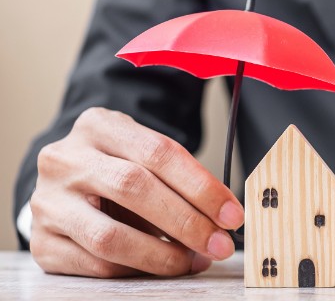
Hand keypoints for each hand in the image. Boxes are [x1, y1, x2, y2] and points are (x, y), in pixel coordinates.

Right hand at [30, 107, 243, 276]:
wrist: (65, 183)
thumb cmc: (117, 167)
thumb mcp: (143, 155)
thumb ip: (178, 178)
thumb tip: (222, 217)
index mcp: (98, 126)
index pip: (158, 152)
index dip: (201, 186)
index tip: (231, 214)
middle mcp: (65, 159)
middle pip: (134, 188)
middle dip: (187, 222)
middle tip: (219, 243)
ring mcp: (48, 202)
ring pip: (111, 237)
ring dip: (163, 255)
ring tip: (193, 260)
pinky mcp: (42, 242)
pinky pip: (97, 265)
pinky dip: (138, 270)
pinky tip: (162, 266)